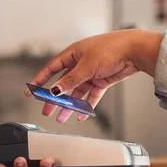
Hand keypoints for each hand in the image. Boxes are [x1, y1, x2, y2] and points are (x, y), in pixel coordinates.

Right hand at [25, 29, 163, 121]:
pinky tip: (81, 113)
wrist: (135, 50)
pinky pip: (91, 95)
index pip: (51, 68)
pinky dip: (86, 104)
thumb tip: (55, 90)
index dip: (41, 80)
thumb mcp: (86, 67)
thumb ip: (70, 81)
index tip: (31, 91)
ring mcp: (91, 72)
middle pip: (64, 83)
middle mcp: (80, 62)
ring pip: (77, 92)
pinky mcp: (102, 79)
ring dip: (70, 105)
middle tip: (47, 111)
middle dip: (55, 99)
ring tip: (62, 118)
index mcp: (73, 54)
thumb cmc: (111, 49)